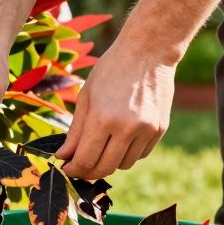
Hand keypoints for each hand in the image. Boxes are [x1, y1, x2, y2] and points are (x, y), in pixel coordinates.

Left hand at [57, 42, 174, 179]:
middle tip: (80, 166)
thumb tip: (64, 157)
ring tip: (101, 148)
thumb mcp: (86, 97)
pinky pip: (140, 155)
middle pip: (105, 168)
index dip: (73, 169)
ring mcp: (146, 130)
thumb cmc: (111, 70)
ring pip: (124, 165)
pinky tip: (120, 139)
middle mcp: (126, 128)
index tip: (67, 168)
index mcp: (102, 118)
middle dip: (88, 172)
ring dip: (109, 163)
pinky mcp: (160, 129)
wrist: (148, 52)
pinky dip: (127, 154)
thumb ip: (75, 131)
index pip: (85, 160)